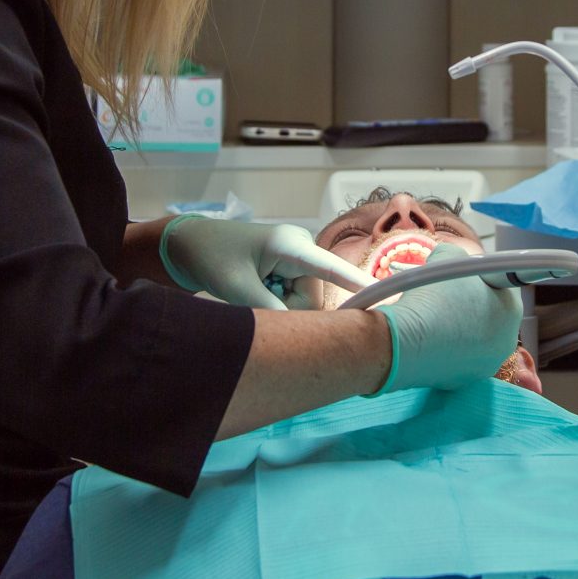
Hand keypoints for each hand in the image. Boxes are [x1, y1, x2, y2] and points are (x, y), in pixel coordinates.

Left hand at [160, 216, 367, 310]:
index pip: (331, 268)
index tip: (385, 296)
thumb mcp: (238, 290)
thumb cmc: (212, 259)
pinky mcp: (291, 265)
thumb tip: (300, 334)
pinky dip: (276, 300)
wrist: (192, 244)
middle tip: (254, 297)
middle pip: (312, 298)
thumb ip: (271, 313)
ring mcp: (297, 256)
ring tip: (251, 290)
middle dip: (287, 309)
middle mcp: (300, 248)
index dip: (357, 284)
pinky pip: (295, 296)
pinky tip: (256, 288)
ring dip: (279, 306)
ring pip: (303, 301)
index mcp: (290, 245)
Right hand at [373, 244, 523, 393]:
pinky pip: (456, 356)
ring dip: (458, 324)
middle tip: (446, 292)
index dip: (481, 275)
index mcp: (512, 311)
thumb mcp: (448, 255)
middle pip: (490, 313)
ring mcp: (484, 366)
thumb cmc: (432, 298)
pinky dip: (445, 346)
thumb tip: (452, 259)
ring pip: (473, 337)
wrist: (404, 342)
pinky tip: (427, 335)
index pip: (502, 284)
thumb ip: (459, 254)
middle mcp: (506, 342)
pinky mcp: (461, 382)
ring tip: (433, 314)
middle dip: (471, 302)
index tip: (464, 274)